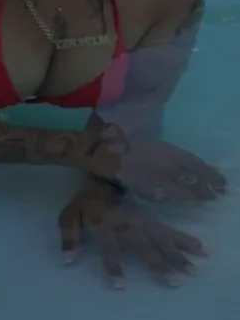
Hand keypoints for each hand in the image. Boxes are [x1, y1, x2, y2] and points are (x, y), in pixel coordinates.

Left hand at [58, 179, 206, 287]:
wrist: (101, 180)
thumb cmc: (85, 204)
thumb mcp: (69, 217)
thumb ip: (69, 238)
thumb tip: (67, 261)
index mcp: (104, 224)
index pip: (108, 246)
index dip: (113, 265)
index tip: (120, 286)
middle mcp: (126, 224)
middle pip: (143, 245)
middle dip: (157, 263)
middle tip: (173, 281)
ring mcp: (142, 221)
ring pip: (161, 239)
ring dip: (177, 255)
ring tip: (192, 272)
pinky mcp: (151, 220)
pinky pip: (170, 230)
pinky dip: (185, 240)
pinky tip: (200, 249)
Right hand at [94, 124, 226, 202]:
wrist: (98, 150)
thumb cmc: (118, 133)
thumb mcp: (140, 123)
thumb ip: (156, 125)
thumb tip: (166, 119)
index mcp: (168, 150)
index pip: (195, 165)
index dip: (209, 174)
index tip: (221, 181)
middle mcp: (167, 167)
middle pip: (192, 180)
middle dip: (206, 188)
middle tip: (217, 194)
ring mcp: (156, 180)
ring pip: (182, 191)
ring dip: (195, 196)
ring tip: (205, 199)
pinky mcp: (144, 189)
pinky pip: (165, 196)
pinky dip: (175, 198)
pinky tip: (179, 200)